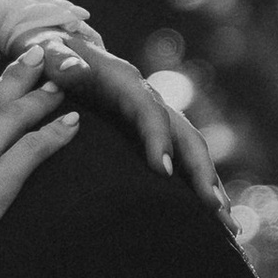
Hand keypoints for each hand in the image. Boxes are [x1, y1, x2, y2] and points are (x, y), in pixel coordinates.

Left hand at [0, 0, 229, 219]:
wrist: (64, 52)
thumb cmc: (53, 57)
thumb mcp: (51, 54)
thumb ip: (60, 61)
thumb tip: (76, 69)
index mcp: (126, 83)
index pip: (148, 111)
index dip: (158, 138)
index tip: (164, 171)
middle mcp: (149, 100)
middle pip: (184, 135)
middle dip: (201, 172)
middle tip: (214, 209)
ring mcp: (155, 117)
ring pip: (190, 151)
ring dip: (210, 186)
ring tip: (227, 225)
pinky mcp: (153, 133)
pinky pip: (181, 159)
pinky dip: (197, 185)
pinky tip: (209, 217)